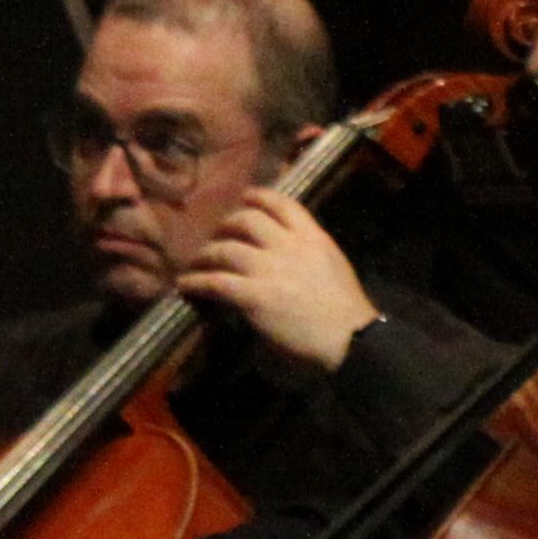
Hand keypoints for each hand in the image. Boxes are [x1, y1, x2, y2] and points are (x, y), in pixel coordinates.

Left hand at [184, 179, 377, 372]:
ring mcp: (269, 269)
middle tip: (216, 237)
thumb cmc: (347, 314)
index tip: (245, 198)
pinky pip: (214, 282)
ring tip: (197, 265)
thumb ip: (310, 255)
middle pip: (246, 220)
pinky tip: (186, 286)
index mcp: (313, 238)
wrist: (351, 341)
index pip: (282, 203)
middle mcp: (289, 246)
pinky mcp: (253, 295)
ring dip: (205, 256)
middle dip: (226, 226)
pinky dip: (195, 282)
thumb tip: (285, 254)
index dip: (258, 197)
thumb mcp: (333, 268)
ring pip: (224, 249)